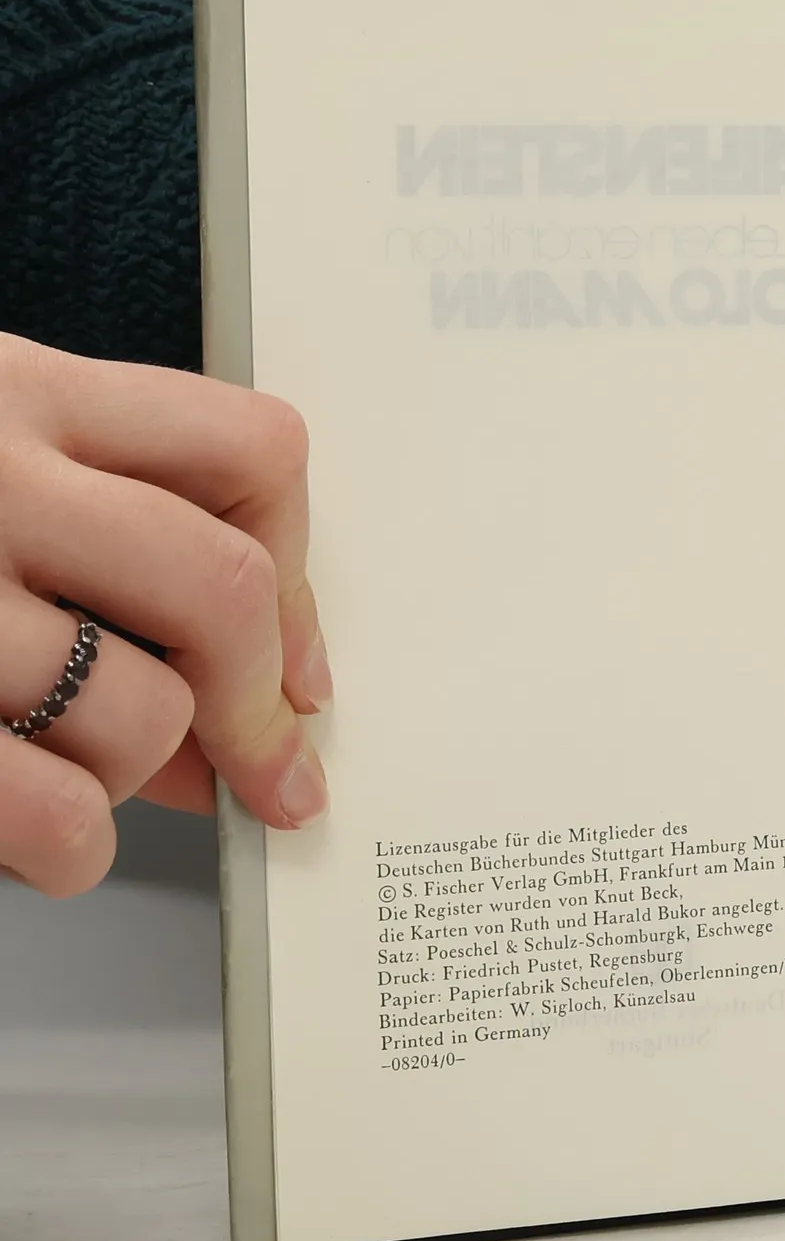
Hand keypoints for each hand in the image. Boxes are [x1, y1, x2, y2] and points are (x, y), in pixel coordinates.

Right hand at [0, 334, 329, 894]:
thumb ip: (101, 549)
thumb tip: (262, 709)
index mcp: (11, 391)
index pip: (248, 449)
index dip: (300, 571)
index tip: (298, 660)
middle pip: (221, 589)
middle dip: (261, 700)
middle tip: (266, 764)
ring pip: (142, 713)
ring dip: (138, 774)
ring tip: (76, 769)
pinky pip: (54, 815)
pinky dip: (73, 849)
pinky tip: (42, 836)